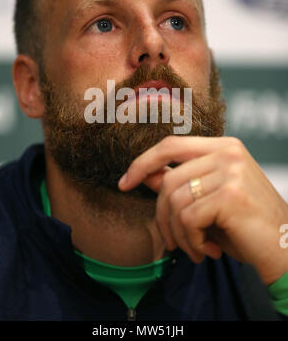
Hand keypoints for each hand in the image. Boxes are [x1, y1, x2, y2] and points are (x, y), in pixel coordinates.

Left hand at [118, 136, 287, 284]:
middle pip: (168, 179)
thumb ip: (179, 183)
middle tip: (173, 241)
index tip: (124, 182)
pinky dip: (191, 241)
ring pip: (175, 201)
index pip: (170, 145)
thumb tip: (145, 175)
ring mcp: (230, 171)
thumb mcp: (208, 201)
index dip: (142, 162)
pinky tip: (207, 251)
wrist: (285, 249)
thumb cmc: (245, 225)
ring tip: (193, 249)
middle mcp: (228, 152)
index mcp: (223, 147)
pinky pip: (187, 218)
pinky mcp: (231, 195)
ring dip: (178, 234)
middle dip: (161, 215)